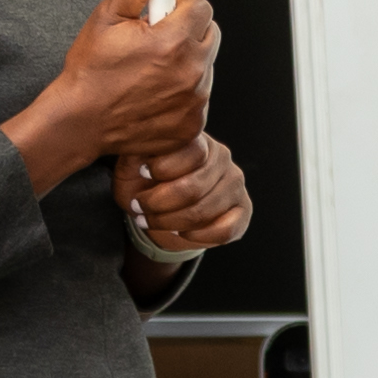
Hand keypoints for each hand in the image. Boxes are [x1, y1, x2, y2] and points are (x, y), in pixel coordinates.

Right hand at [13, 0, 219, 186]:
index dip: (178, 8)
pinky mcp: (192, 125)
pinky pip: (200, 98)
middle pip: (210, 35)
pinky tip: (155, 95)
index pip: (202, 7)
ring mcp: (195, 102)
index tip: (158, 20)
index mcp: (174, 41)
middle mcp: (191, 72)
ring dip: (186, 63)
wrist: (80, 122)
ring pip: (206, 66)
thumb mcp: (106, 16)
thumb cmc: (91, 71)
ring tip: (151, 71)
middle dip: (187, 33)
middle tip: (155, 43)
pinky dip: (183, 94)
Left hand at [111, 126, 251, 263]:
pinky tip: (180, 233)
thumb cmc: (147, 182)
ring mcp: (235, 184)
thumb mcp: (135, 165)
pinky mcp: (243, 210)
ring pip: (203, 212)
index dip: (164, 167)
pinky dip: (196, 237)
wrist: (163, 209)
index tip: (142, 173)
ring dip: (169, 222)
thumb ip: (138, 154)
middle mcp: (222, 158)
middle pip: (194, 188)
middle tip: (138, 207)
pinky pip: (224, 230)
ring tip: (149, 221)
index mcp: (199, 140)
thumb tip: (141, 152)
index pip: (192, 151)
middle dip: (158, 204)